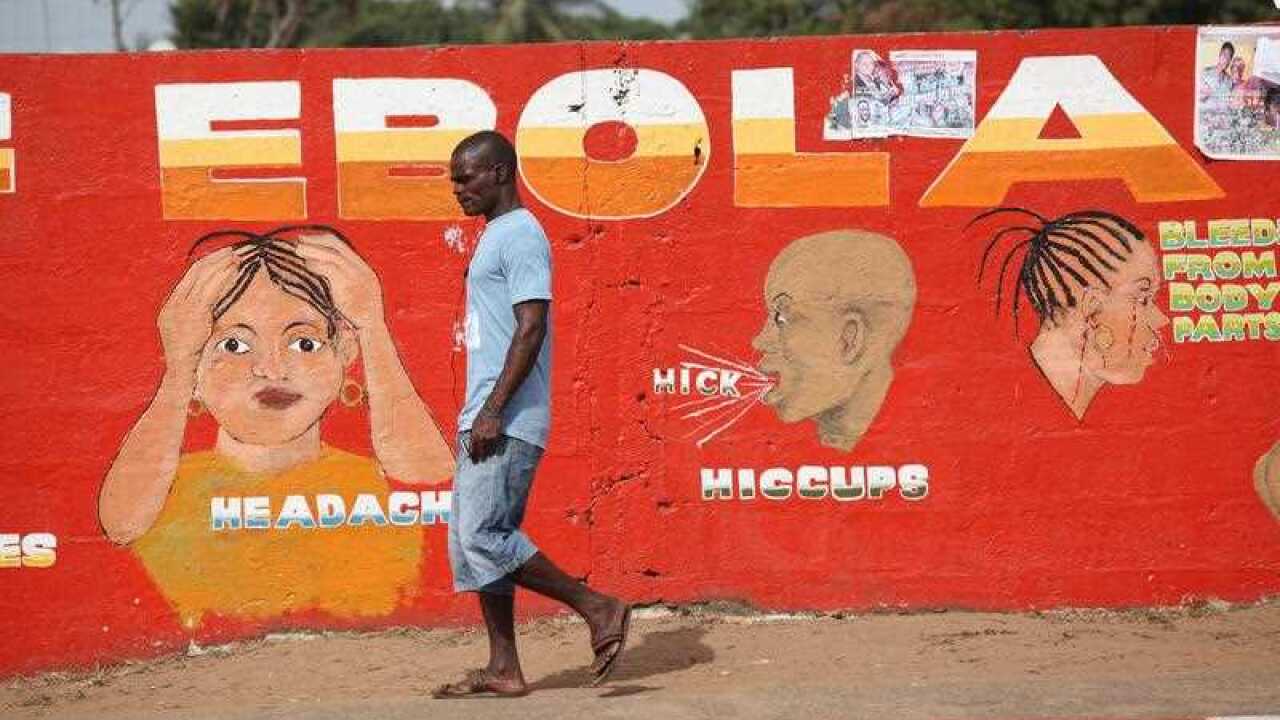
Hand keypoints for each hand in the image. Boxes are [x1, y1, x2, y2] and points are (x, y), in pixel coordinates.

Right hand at [157, 247, 238, 377]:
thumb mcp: (192, 334)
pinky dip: (223, 277)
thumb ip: (200, 318)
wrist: (181, 374)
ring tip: (236, 256)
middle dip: (214, 259)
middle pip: (195, 272)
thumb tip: (215, 307)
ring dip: (221, 264)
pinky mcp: (193, 314)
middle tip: (231, 250)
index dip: (206, 264)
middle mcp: (173, 304)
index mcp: (171, 307)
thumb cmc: (191, 359)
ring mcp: (182, 308)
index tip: (221, 256)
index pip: (189, 278)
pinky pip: (211, 290)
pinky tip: (234, 270)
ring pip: (203, 277)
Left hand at [295, 233, 384, 330]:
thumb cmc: (360, 317)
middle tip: (299, 241)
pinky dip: (318, 265)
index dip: (323, 241)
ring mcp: (358, 277)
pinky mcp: (350, 285)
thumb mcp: (353, 295)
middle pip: (338, 246)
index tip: (307, 240)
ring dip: (313, 250)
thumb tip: (318, 271)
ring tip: (297, 250)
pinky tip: (307, 265)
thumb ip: (341, 282)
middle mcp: (363, 270)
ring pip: (333, 255)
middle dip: (316, 241)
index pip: (342, 247)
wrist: (371, 330)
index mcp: (364, 270)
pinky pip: (331, 269)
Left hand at [468, 413, 502, 462]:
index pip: (473, 449)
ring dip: (488, 454)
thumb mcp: (474, 426)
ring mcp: (489, 437)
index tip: (473, 461)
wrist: (491, 411)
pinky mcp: (497, 436)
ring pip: (489, 451)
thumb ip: (473, 435)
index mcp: (474, 435)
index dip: (473, 456)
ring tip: (488, 456)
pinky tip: (496, 452)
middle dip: (480, 458)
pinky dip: (497, 451)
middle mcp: (481, 437)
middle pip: (481, 452)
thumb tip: (471, 444)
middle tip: (481, 461)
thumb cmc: (481, 417)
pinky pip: (496, 447)